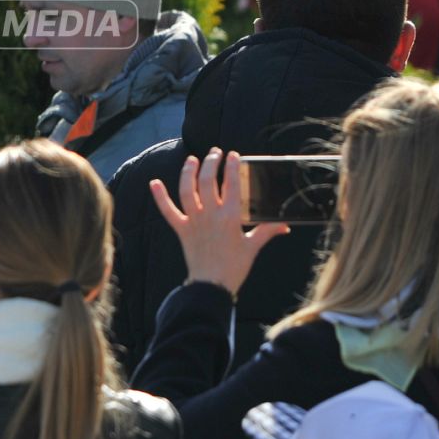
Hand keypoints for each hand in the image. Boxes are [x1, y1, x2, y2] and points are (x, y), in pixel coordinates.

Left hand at [151, 148, 287, 296]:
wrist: (212, 286)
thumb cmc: (235, 267)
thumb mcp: (253, 247)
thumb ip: (267, 231)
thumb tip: (284, 225)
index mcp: (230, 217)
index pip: (232, 185)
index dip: (232, 167)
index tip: (234, 155)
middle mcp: (210, 215)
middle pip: (207, 181)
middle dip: (211, 163)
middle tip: (215, 153)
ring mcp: (194, 221)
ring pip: (187, 190)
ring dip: (188, 172)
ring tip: (192, 160)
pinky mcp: (182, 230)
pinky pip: (168, 211)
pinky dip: (160, 197)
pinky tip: (154, 183)